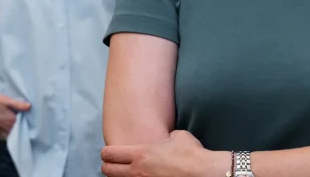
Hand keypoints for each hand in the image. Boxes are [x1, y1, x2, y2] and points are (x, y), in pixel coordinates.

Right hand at [0, 92, 30, 139]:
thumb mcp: (5, 100)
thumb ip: (18, 104)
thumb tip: (29, 107)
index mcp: (11, 121)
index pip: (25, 122)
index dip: (29, 118)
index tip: (32, 114)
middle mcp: (7, 129)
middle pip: (20, 128)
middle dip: (24, 123)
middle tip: (27, 115)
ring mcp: (1, 131)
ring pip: (13, 132)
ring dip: (17, 127)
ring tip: (20, 118)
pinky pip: (7, 134)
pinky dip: (10, 130)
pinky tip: (11, 122)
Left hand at [101, 130, 225, 176]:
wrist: (203, 172)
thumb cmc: (191, 153)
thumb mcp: (177, 136)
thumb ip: (164, 137)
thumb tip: (166, 139)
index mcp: (140, 154)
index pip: (109, 153)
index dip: (106, 152)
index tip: (109, 151)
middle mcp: (137, 171)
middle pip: (107, 171)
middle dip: (108, 166)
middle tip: (113, 164)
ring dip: (121, 176)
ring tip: (127, 172)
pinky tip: (143, 176)